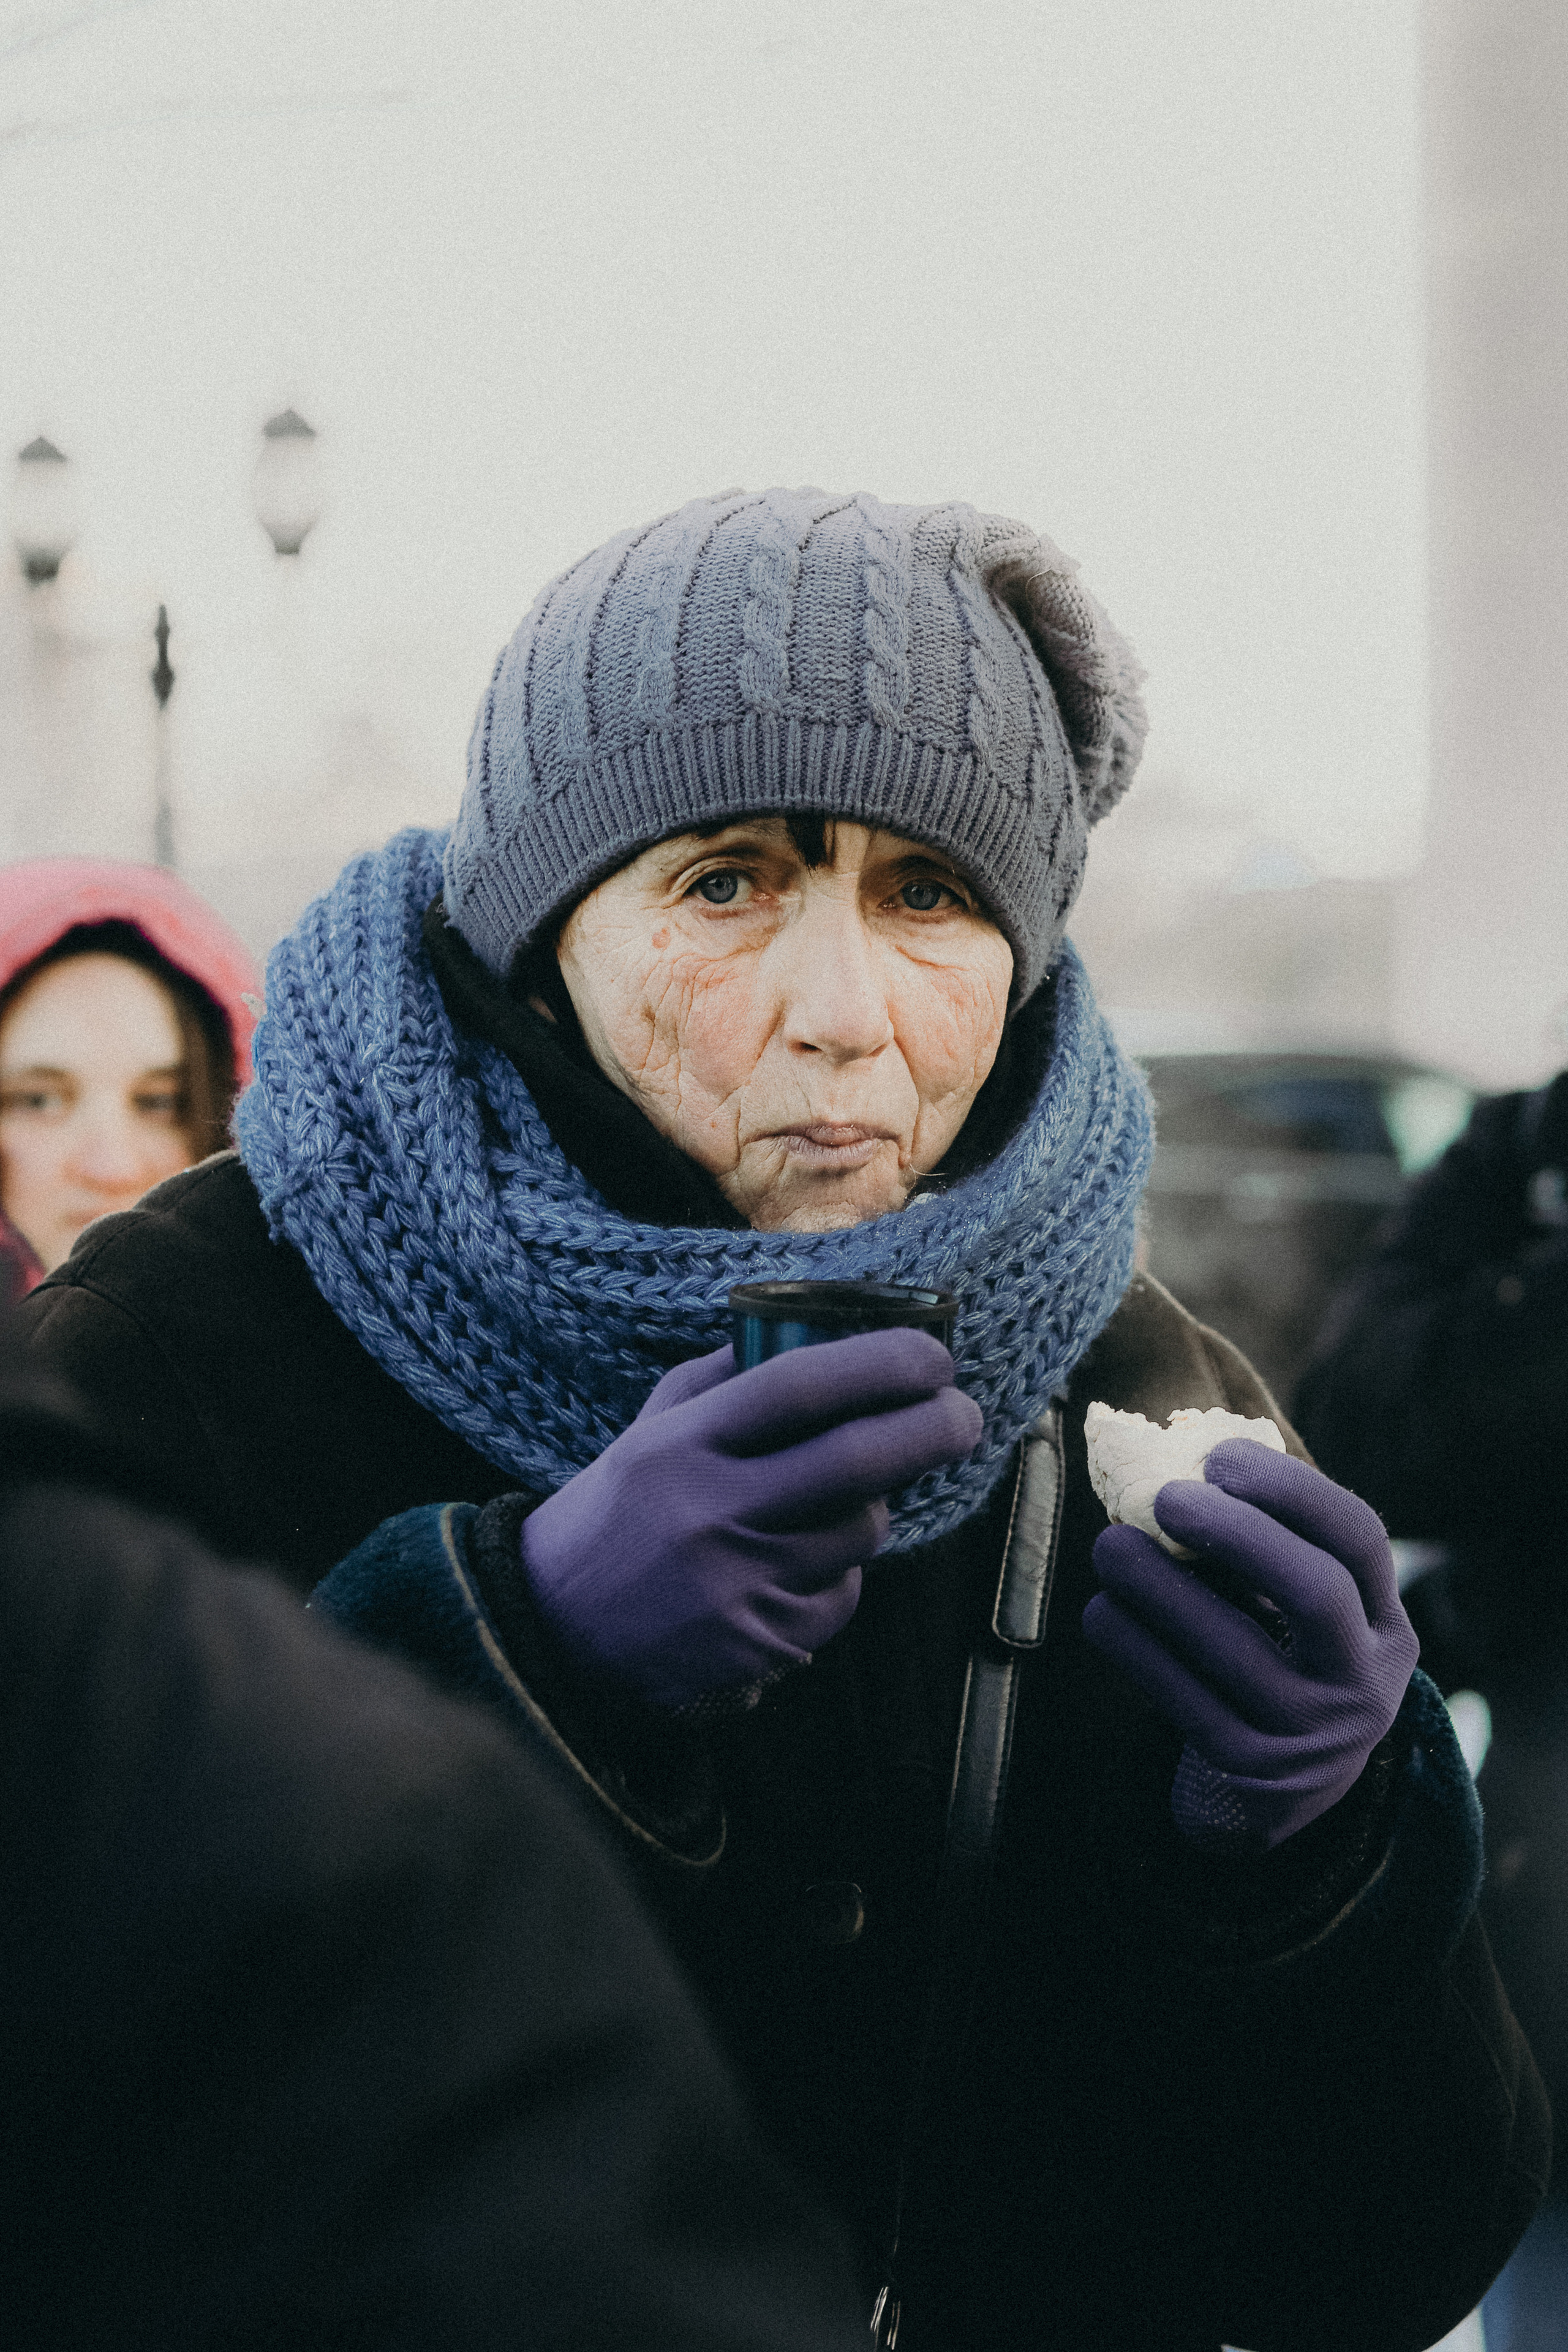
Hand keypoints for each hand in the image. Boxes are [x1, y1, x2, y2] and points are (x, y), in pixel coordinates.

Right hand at [520, 1330, 981, 1708]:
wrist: (559, 1627)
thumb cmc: (623, 1508)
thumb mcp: (655, 1426)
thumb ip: (726, 1378)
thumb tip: (820, 1332)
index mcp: (683, 1444)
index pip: (797, 1387)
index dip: (879, 1364)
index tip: (934, 1355)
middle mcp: (711, 1511)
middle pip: (854, 1460)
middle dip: (931, 1429)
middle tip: (964, 1414)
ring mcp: (739, 1585)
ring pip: (860, 1532)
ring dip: (873, 1509)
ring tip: (838, 1501)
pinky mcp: (760, 1644)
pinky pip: (841, 1596)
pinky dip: (838, 1576)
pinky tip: (796, 1568)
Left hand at [1082, 1440, 1417, 1850]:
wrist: (1274, 1795)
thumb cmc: (1272, 1661)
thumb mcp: (1294, 1613)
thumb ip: (1260, 1546)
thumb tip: (1170, 1460)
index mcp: (1385, 1624)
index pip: (1359, 1539)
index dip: (1290, 1488)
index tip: (1219, 1457)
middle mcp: (1365, 1680)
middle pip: (1315, 1592)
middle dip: (1236, 1533)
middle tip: (1162, 1497)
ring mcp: (1313, 1734)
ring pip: (1234, 1648)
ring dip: (1160, 1587)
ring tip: (1109, 1546)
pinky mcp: (1253, 1772)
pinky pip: (1182, 1697)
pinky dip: (1133, 1646)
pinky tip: (1102, 1611)